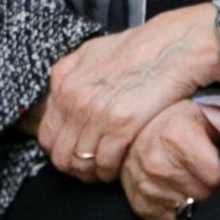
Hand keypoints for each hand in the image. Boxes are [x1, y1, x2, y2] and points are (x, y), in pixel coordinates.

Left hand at [37, 4, 219, 182]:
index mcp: (66, 85)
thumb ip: (68, 73)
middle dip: (74, 166)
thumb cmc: (138, 48)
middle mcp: (77, 101)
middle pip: (61, 155)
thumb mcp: (92, 51)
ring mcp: (98, 114)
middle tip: (89, 168)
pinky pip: (105, 163)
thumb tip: (58, 91)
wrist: (173, 47)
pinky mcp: (122, 125)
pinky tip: (117, 165)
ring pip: (81, 162)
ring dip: (92, 172)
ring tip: (104, 169)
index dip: (59, 150)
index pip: (46, 136)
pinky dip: (110, 170)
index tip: (73, 152)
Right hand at [118, 100, 219, 219]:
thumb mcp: (204, 110)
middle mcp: (156, 163)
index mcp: (175, 135)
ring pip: (192, 210)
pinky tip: (179, 188)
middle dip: (212, 185)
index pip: (216, 176)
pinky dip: (181, 208)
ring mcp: (146, 186)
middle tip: (206, 169)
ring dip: (197, 197)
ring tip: (192, 176)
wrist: (136, 129)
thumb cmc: (175, 119)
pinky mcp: (141, 206)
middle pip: (206, 195)